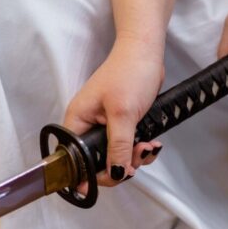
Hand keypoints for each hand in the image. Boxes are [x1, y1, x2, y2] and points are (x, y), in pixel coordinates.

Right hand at [64, 40, 165, 189]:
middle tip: (137, 157)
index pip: (76, 159)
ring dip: (134, 156)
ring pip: (116, 156)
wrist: (146, 51)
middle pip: (98, 161)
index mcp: (77, 121)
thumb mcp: (123, 113)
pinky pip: (127, 146)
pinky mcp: (122, 123)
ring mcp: (105, 125)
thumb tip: (115, 174)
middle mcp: (88, 125)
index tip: (113, 177)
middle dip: (120, 164)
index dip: (91, 174)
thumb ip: (117, 146)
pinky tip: (152, 142)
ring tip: (148, 145)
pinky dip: (140, 148)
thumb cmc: (129, 73)